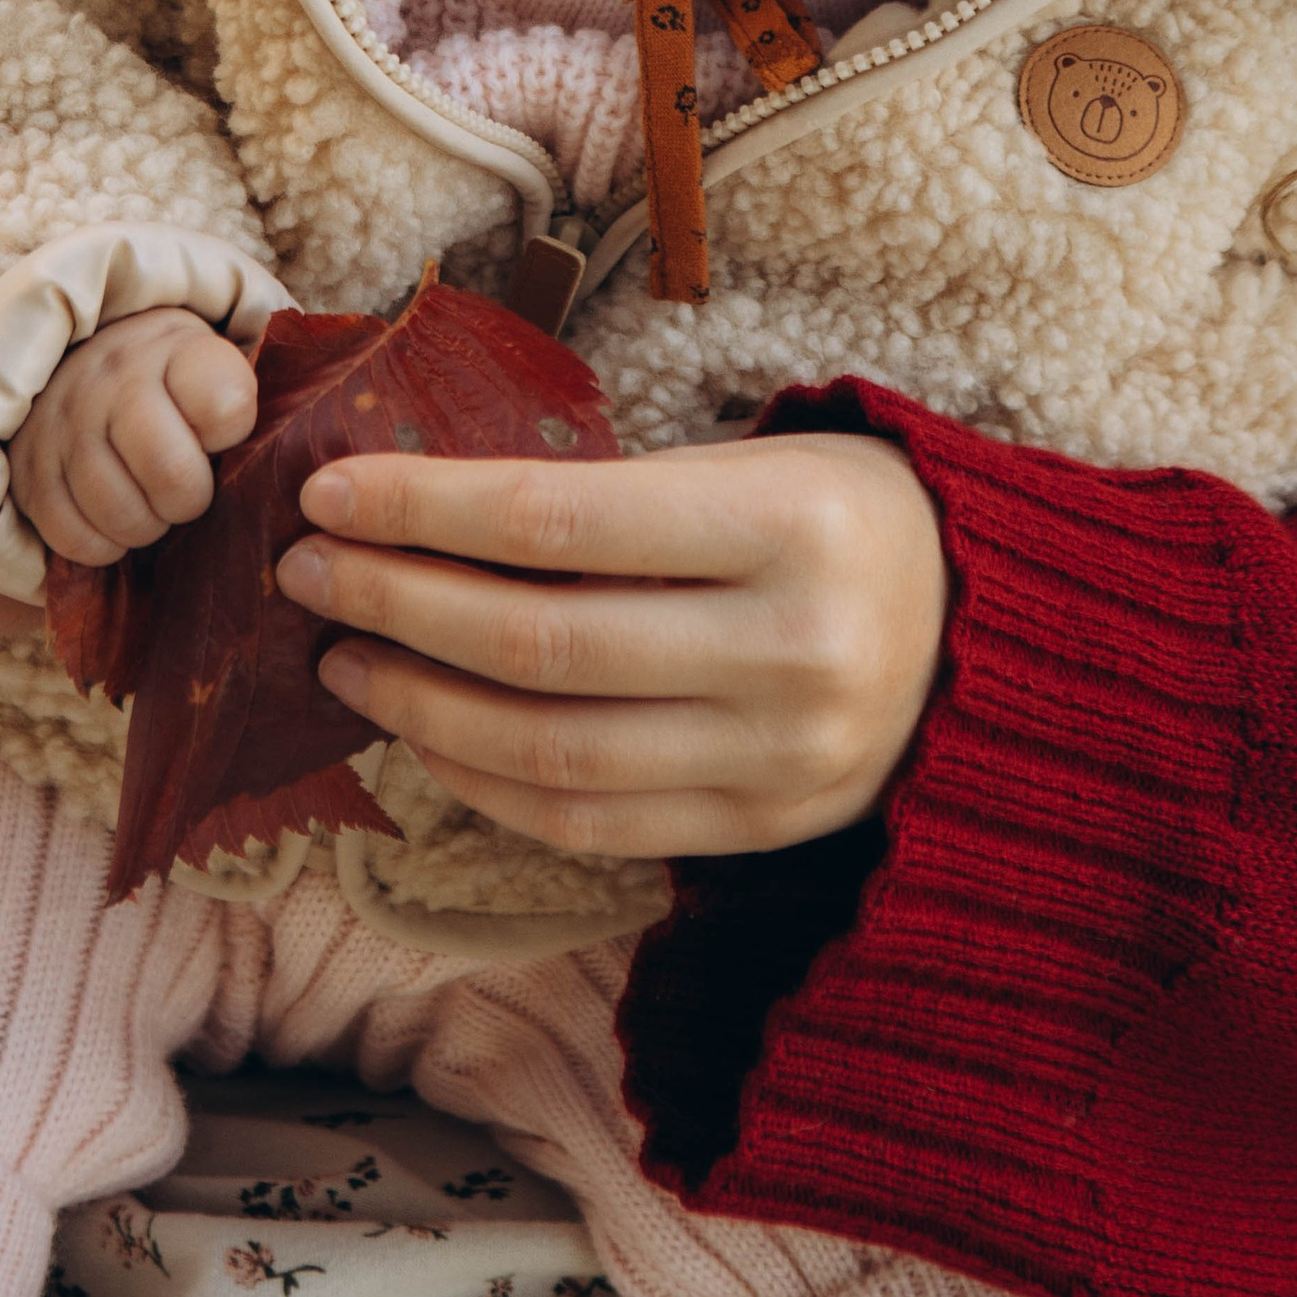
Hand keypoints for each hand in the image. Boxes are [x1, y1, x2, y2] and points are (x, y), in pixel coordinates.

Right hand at [9, 306, 257, 564]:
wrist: (83, 354)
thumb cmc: (179, 377)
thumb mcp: (224, 358)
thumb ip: (273, 385)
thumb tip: (320, 434)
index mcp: (178, 347)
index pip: (225, 405)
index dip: (233, 433)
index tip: (226, 433)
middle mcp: (113, 377)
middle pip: (172, 474)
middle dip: (193, 498)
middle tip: (194, 489)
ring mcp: (64, 424)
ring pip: (123, 514)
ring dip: (149, 526)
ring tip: (155, 504)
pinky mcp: (29, 469)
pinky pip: (76, 538)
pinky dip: (104, 544)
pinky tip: (118, 517)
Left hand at [273, 430, 949, 859]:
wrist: (988, 633)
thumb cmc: (844, 517)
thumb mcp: (760, 464)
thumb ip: (617, 499)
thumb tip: (422, 511)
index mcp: (792, 524)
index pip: (560, 519)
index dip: (425, 509)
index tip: (329, 493)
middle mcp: (794, 650)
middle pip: (540, 644)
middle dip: (397, 604)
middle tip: (308, 572)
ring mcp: (782, 758)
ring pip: (549, 751)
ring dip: (420, 704)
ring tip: (344, 657)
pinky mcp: (762, 832)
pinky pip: (587, 823)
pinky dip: (485, 781)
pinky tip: (427, 731)